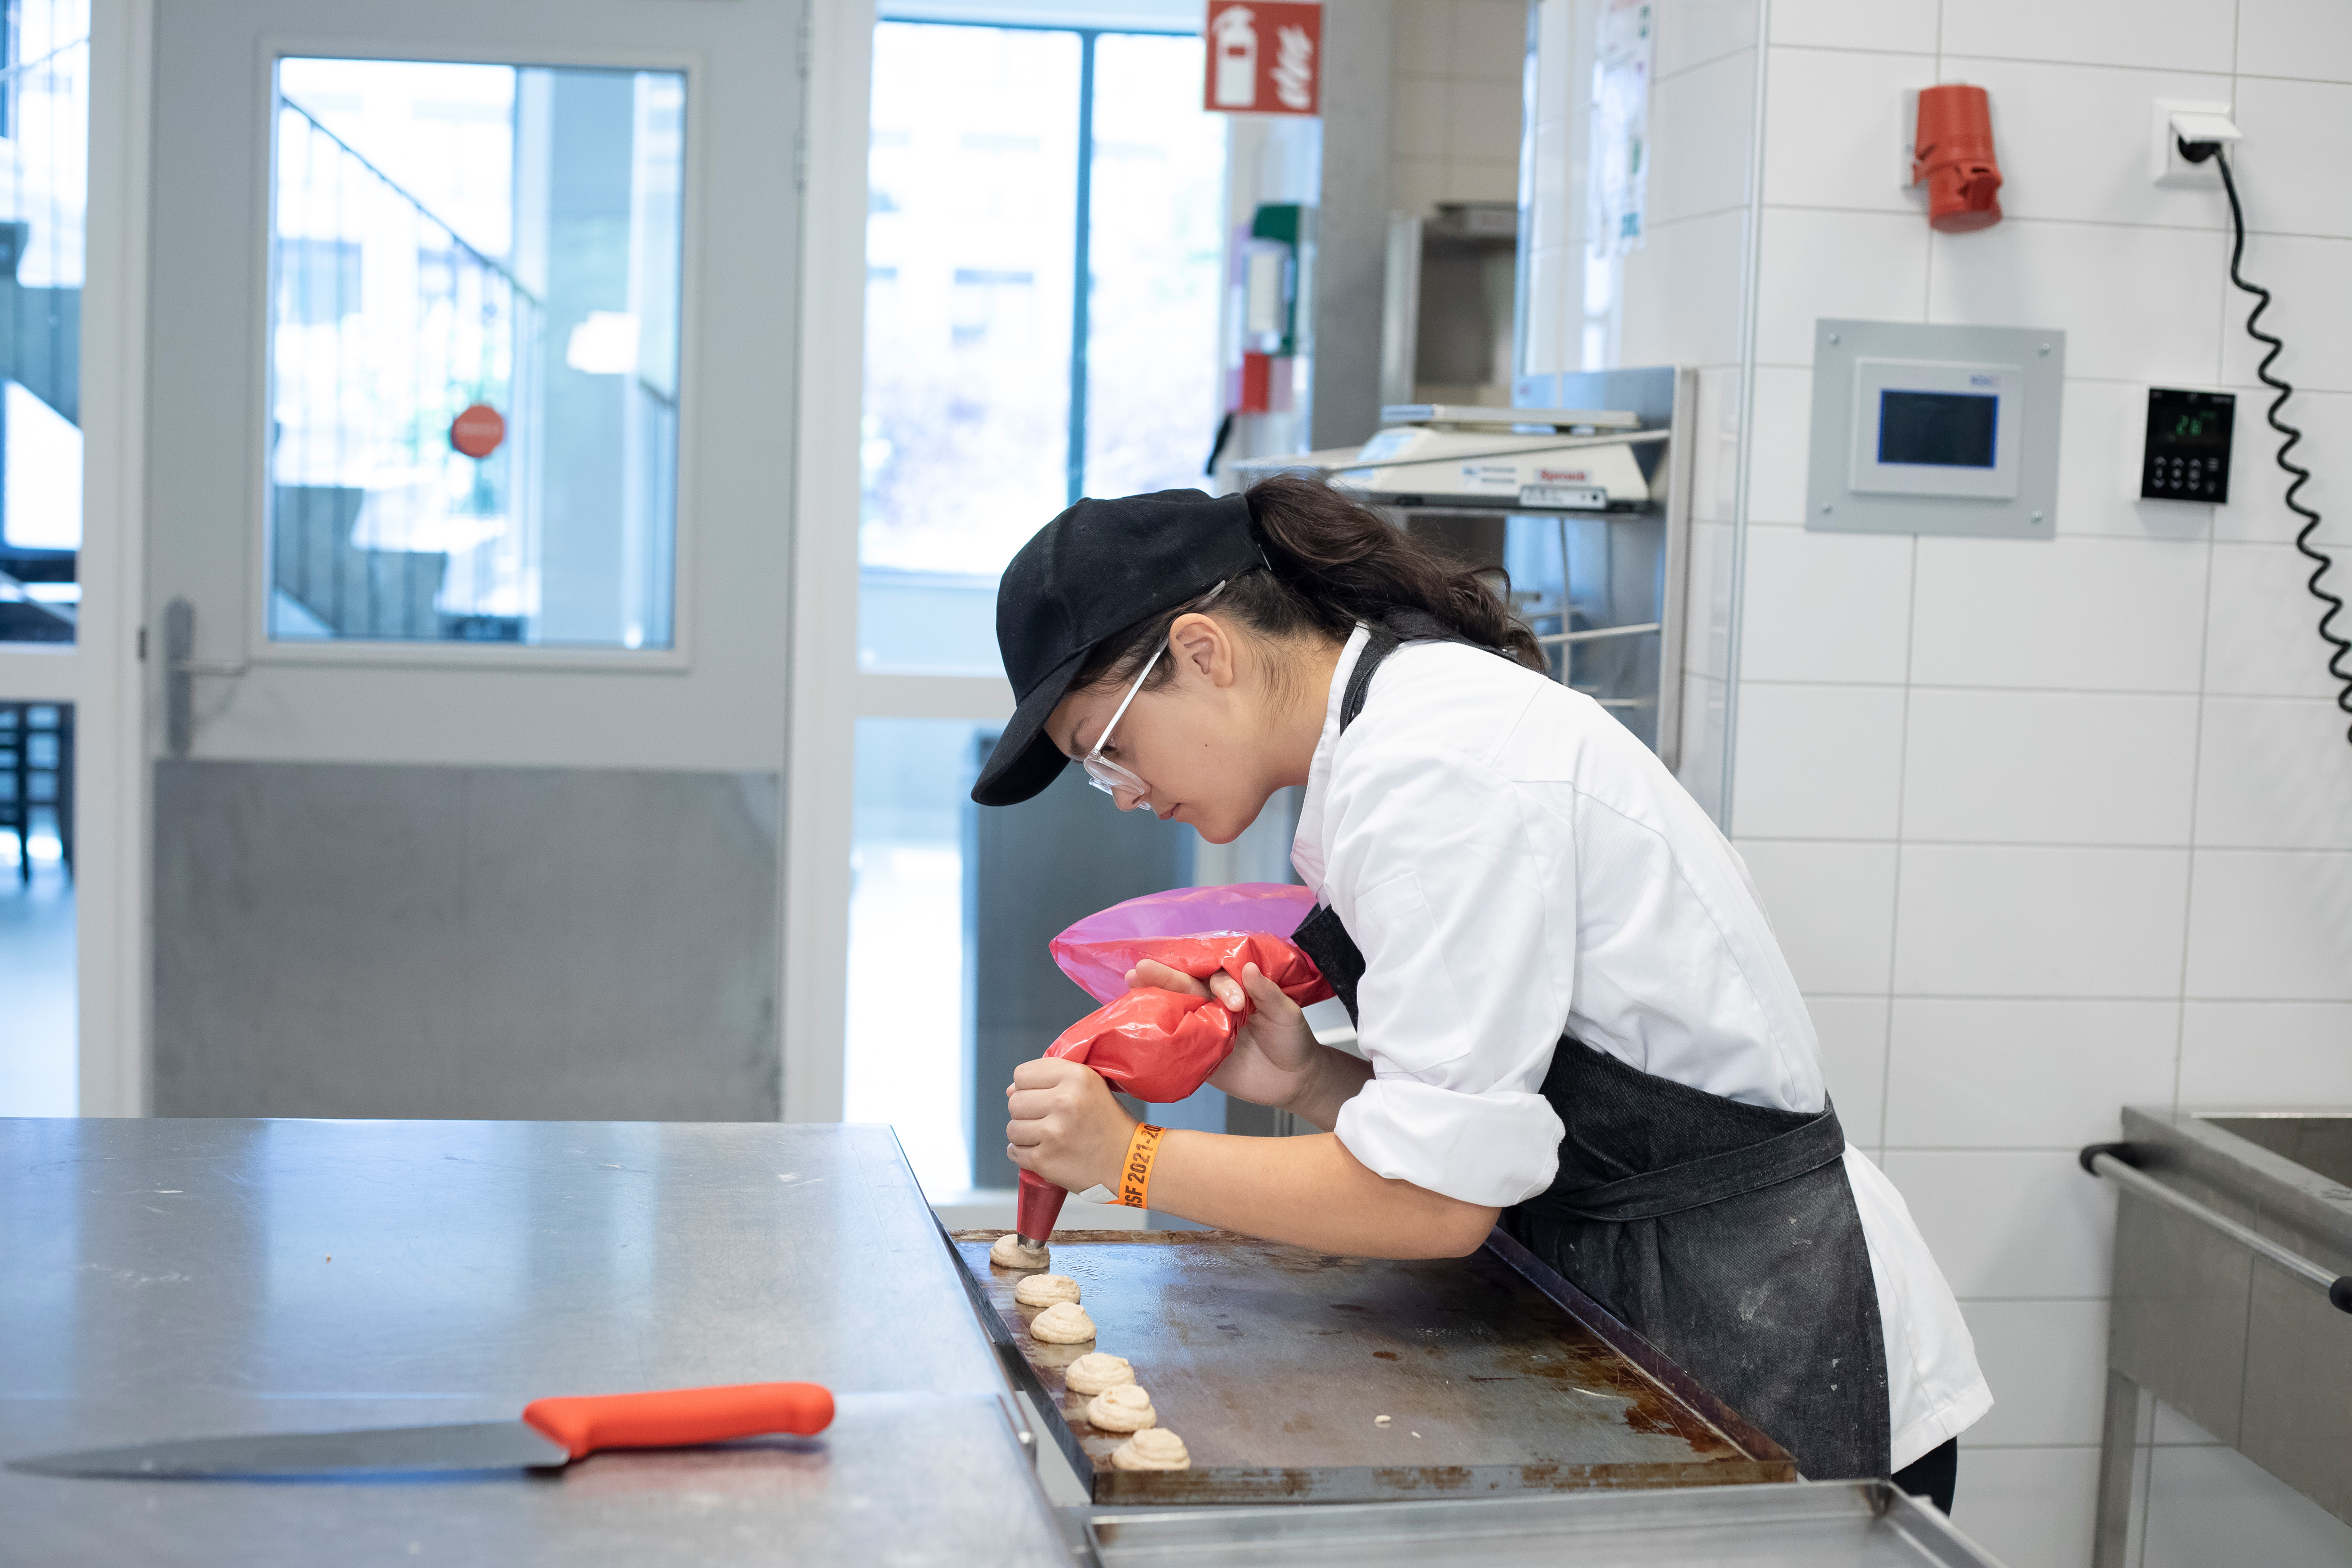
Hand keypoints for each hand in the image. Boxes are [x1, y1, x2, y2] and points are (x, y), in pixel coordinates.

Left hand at [1005, 1057, 1133, 1191]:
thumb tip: (1010, 1090)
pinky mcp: (1045, 1160)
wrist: (1129, 1162)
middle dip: (1025, 1112)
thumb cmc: (1108, 1122)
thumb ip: (1053, 1079)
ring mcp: (1053, 1133)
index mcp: (1076, 1077)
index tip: (1041, 1097)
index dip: (1027, 1086)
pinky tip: (1043, 1151)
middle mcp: (1064, 1102)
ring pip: (1012, 1128)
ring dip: (1024, 1134)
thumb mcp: (1091, 1086)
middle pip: (1014, 1102)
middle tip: (1046, 1119)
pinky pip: (1015, 1152)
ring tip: (1046, 1137)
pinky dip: (1024, 1154)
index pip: (1022, 1075)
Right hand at [1126, 958, 1323, 1113]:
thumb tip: (1247, 969)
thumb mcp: (1287, 1014)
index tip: (1236, 1003)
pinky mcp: (1200, 1055)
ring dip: (1153, 998)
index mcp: (1236, 991)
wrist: (1294, 1081)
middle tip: (1141, 969)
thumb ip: (1267, 993)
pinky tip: (1139, 1027)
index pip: (1219, 979)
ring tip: (1131, 983)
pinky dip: (1158, 1036)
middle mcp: (1216, 1006)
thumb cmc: (1293, 1041)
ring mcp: (1205, 1030)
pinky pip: (1177, 1045)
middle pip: (1186, 988)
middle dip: (1164, 978)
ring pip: (1176, 1011)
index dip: (1222, 986)